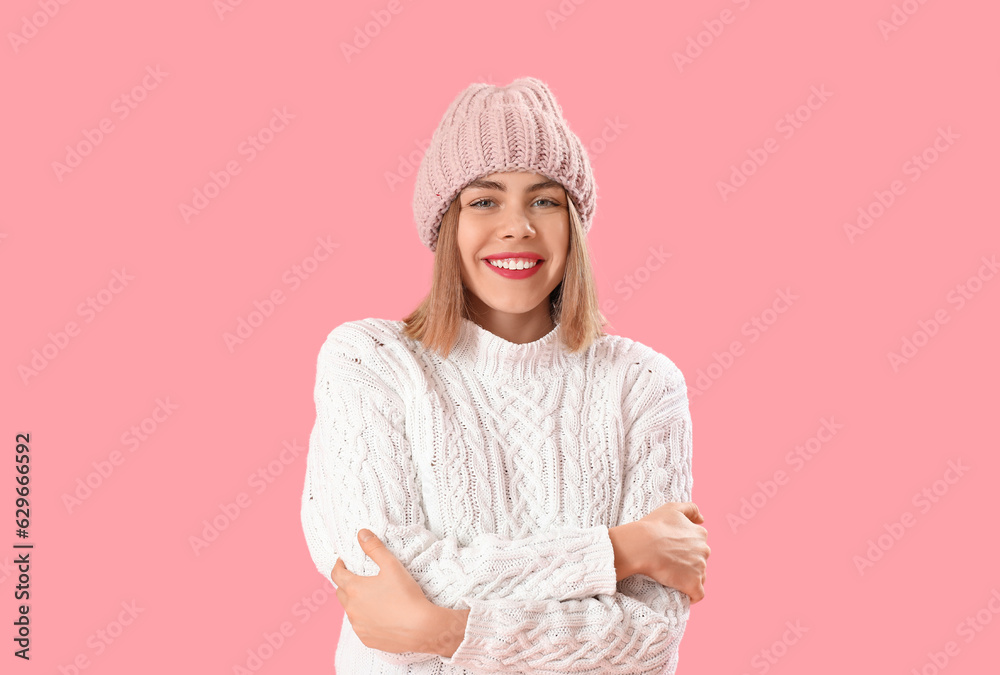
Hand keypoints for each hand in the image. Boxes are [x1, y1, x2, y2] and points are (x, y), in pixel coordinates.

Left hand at [331, 529, 437, 653]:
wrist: (421, 627)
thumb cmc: (406, 595)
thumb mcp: (391, 566)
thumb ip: (375, 548)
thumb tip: (361, 534)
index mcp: (355, 589)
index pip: (337, 574)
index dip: (339, 566)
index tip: (344, 562)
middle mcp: (352, 609)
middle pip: (341, 593)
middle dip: (346, 584)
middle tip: (358, 578)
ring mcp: (358, 626)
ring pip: (350, 611)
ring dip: (355, 602)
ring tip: (371, 597)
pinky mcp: (366, 639)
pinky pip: (360, 626)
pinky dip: (364, 619)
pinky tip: (378, 616)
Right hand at [634, 501, 710, 602]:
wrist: (643, 545)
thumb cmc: (654, 525)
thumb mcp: (672, 508)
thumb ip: (691, 509)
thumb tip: (703, 519)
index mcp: (700, 534)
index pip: (699, 544)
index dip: (687, 548)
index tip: (674, 551)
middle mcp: (704, 550)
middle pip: (700, 560)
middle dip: (689, 563)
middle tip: (670, 564)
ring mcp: (700, 568)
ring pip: (700, 576)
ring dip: (689, 578)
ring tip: (673, 578)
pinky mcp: (693, 584)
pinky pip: (698, 594)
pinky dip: (692, 595)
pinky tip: (682, 593)